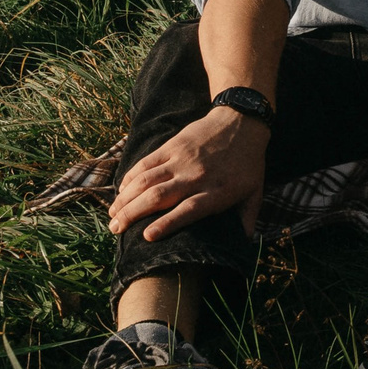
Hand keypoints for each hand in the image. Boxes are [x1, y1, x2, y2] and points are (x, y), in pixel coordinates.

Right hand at [108, 107, 271, 241]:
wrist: (242, 121)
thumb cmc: (249, 163)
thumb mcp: (255, 193)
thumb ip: (247, 221)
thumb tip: (244, 247)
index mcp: (217, 192)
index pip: (189, 209)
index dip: (168, 223)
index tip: (147, 237)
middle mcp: (196, 176)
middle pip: (159, 196)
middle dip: (133, 214)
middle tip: (115, 230)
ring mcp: (181, 159)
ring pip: (146, 179)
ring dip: (126, 197)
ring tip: (112, 214)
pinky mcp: (172, 145)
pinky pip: (146, 162)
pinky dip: (130, 176)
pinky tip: (121, 190)